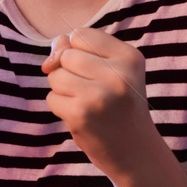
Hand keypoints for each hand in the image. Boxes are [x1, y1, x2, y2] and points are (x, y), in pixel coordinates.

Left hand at [41, 25, 152, 176]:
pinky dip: (61, 107)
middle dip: (70, 72)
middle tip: (94, 92)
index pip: (80, 34)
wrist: (135, 152)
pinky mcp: (81, 115)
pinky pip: (51, 98)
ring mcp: (99, 95)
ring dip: (63, 90)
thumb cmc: (119, 106)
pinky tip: (81, 117)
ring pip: (55, 75)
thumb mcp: (112, 70)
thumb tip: (51, 54)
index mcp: (129, 57)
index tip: (98, 72)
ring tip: (87, 103)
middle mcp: (118, 74)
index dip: (79, 51)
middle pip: (66, 55)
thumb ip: (78, 50)